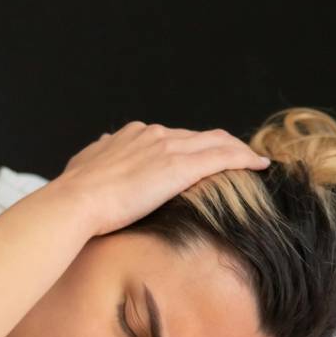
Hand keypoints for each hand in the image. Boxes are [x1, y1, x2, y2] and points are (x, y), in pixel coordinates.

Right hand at [50, 122, 269, 237]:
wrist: (76, 201)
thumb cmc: (75, 192)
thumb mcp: (84, 164)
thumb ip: (99, 152)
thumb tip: (103, 143)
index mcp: (133, 135)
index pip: (172, 137)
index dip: (191, 146)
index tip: (201, 157)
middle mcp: (153, 135)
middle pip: (198, 136)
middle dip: (220, 145)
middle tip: (239, 158)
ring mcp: (168, 148)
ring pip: (216, 142)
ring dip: (238, 150)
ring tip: (253, 161)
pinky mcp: (180, 167)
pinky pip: (224, 157)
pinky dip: (245, 158)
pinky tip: (259, 165)